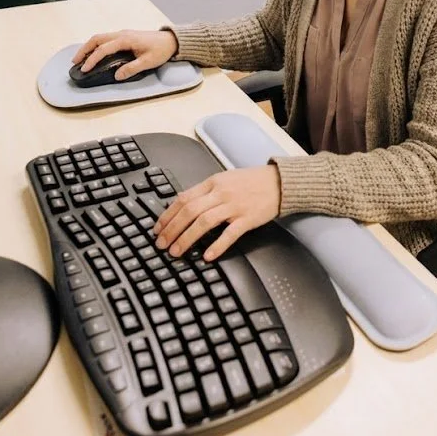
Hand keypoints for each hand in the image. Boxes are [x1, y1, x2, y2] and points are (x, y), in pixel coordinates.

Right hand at [72, 29, 177, 79]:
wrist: (171, 40)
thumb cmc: (161, 50)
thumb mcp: (148, 62)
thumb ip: (132, 69)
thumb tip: (117, 75)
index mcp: (126, 39)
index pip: (104, 49)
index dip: (92, 59)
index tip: (84, 69)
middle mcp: (122, 34)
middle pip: (97, 39)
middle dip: (84, 49)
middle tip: (75, 62)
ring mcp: (123, 34)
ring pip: (100, 37)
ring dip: (89, 46)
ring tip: (81, 58)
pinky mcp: (125, 36)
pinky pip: (106, 39)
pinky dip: (96, 45)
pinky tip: (94, 54)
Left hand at [154, 166, 280, 260]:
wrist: (279, 182)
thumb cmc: (251, 182)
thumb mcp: (225, 179)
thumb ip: (205, 191)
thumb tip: (183, 204)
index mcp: (213, 182)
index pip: (183, 198)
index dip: (167, 215)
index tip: (157, 229)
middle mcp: (221, 193)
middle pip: (190, 211)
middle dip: (172, 229)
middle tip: (161, 244)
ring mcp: (234, 206)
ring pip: (204, 222)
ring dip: (187, 238)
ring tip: (177, 251)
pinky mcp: (248, 218)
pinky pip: (230, 233)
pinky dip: (218, 245)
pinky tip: (208, 256)